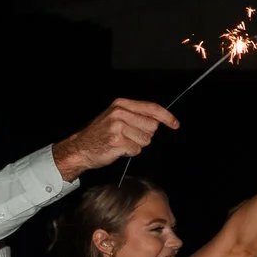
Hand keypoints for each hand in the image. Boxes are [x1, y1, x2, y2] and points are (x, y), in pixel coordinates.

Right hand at [51, 98, 180, 179]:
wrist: (80, 147)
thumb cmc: (102, 133)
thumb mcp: (117, 117)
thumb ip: (137, 115)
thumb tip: (161, 120)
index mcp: (121, 104)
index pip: (152, 108)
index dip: (167, 116)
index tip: (175, 124)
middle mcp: (119, 113)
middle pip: (152, 126)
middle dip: (145, 134)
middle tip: (129, 136)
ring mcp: (117, 127)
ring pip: (146, 140)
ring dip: (137, 144)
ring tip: (122, 142)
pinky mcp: (117, 141)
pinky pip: (136, 150)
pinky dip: (130, 152)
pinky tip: (118, 148)